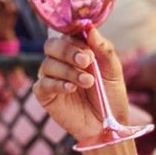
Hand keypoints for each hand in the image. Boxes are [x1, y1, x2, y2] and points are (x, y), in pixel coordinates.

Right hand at [34, 28, 129, 143]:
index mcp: (76, 51)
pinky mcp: (45, 96)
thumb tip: (90, 28)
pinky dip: (57, 84)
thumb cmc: (110, 97)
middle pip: (51, 45)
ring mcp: (51, 78)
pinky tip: (71, 89)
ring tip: (88, 82)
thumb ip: (104, 49)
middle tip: (86, 61)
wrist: (108, 126)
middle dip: (68, 51)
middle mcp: (60, 62)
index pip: (67, 34)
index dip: (75, 39)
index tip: (90, 50)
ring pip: (48, 64)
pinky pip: (42, 84)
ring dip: (69, 71)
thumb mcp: (113, 71)